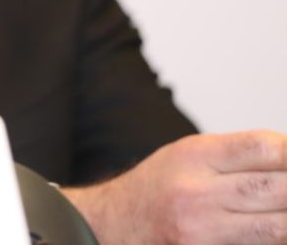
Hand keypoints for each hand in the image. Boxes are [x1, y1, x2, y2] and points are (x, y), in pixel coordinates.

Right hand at [64, 131, 286, 244]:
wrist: (112, 224)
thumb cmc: (155, 190)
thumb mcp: (187, 156)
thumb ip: (236, 157)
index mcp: (193, 156)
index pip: (264, 147)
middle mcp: (196, 192)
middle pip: (278, 188)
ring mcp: (202, 230)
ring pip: (277, 227)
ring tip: (285, 212)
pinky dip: (273, 239)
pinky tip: (275, 232)